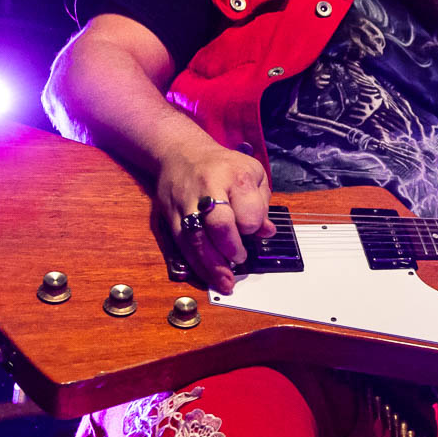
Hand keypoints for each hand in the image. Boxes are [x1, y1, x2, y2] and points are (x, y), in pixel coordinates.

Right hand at [153, 140, 275, 294]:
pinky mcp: (171, 217)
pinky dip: (196, 265)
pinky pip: (182, 246)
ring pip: (197, 241)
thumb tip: (267, 232)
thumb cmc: (222, 165)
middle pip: (219, 225)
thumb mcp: (252, 173)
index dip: (252, 226)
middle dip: (231, 248)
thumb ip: (262, 204)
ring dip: (212, 267)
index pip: (248, 211)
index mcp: (235, 176)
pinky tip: (208, 277)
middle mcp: (208, 190)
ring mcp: (186, 205)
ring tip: (225, 284)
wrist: (181, 152)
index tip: (252, 229)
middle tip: (239, 258)